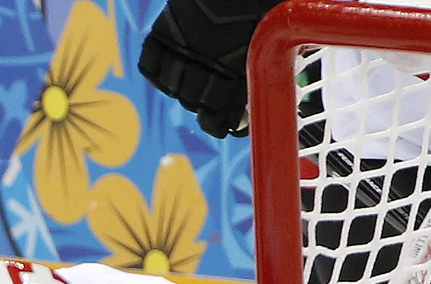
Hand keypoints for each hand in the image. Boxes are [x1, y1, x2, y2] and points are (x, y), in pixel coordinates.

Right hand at [137, 0, 284, 138]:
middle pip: (198, 106)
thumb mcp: (279, 29)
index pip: (224, 119)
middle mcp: (208, 68)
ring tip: (195, 82)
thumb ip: (275, 58)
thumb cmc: (265, 0)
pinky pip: (151, 67)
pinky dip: (159, 72)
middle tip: (215, 101)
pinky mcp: (162, 35)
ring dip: (185, 91)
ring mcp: (183, 52)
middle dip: (208, 107)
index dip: (229, 124)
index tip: (234, 122)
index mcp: (240, 72)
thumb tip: (276, 81)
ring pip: (175, 90)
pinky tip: (172, 68)